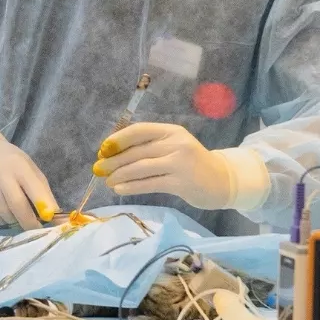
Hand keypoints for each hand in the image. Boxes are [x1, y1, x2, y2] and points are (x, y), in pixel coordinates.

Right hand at [0, 131, 58, 229]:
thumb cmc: (10, 161)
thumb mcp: (28, 168)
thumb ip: (42, 190)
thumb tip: (54, 215)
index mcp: (20, 166)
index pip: (36, 191)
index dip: (46, 209)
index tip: (53, 223)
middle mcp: (2, 175)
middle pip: (19, 207)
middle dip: (30, 223)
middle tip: (36, 230)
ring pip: (6, 215)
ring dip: (16, 221)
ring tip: (18, 216)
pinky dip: (2, 220)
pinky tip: (5, 214)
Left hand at [94, 122, 241, 209]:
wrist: (221, 180)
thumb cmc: (191, 163)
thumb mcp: (173, 146)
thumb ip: (150, 147)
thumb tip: (112, 154)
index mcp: (171, 131)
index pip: (139, 130)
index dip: (118, 139)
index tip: (103, 149)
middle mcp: (176, 144)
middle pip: (137, 151)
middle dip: (114, 161)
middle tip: (98, 169)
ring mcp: (180, 163)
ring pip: (141, 168)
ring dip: (120, 175)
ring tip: (107, 181)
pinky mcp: (181, 183)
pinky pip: (149, 184)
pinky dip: (131, 187)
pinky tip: (120, 189)